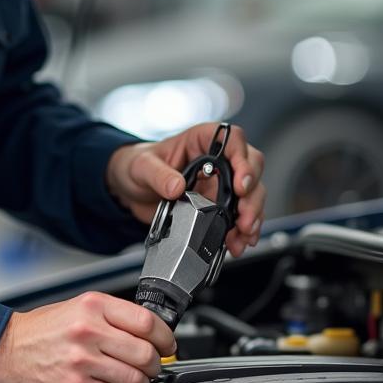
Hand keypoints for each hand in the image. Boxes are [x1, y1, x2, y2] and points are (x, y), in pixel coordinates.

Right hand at [0, 292, 174, 382]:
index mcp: (93, 306)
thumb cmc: (41, 330)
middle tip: (152, 367)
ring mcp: (82, 361)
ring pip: (133, 379)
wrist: (5, 350)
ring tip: (133, 382)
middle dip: (155, 364)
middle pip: (145, 353)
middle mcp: (89, 331)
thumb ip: (111, 316)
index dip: (165, 337)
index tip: (168, 345)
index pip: (146, 321)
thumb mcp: (78, 307)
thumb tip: (147, 330)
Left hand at [105, 123, 265, 256]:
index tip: (240, 184)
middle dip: (252, 195)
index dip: (242, 160)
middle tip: (243, 216)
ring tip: (242, 234)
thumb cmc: (137, 165)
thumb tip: (176, 186)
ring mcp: (220, 184)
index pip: (233, 141)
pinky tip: (237, 242)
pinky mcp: (218, 206)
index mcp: (201, 140)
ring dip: (252, 216)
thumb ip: (158, 174)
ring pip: (252, 195)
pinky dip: (242, 231)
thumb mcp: (142, 166)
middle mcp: (217, 160)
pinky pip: (239, 217)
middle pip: (251, 169)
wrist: (130, 189)